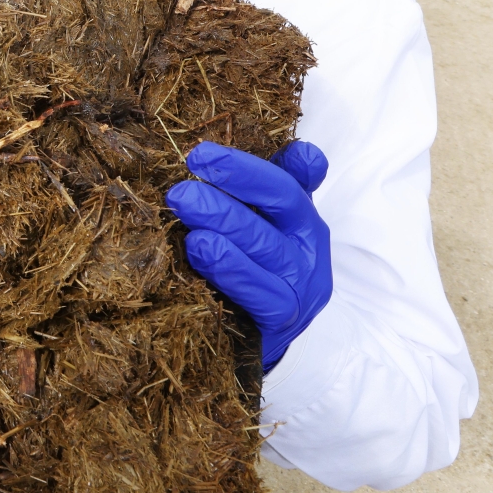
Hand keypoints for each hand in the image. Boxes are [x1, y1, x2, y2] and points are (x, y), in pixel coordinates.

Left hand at [165, 140, 332, 371]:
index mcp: (303, 216)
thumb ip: (257, 193)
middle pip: (281, 201)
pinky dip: (231, 269)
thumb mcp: (258, 229)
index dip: (259, 162)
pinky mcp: (285, 320)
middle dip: (236, 178)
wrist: (263, 342)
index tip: (207, 150)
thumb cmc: (253, 273)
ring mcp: (301, 284)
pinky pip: (263, 293)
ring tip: (184, 200)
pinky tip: (201, 249)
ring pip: (266, 245)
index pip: (296, 178)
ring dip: (223, 219)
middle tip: (190, 162)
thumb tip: (254, 151)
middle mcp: (308, 246)